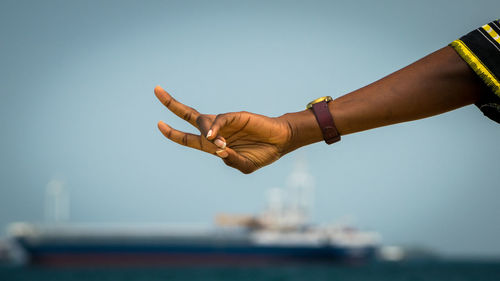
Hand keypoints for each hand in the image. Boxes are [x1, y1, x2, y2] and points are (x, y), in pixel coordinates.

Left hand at [154, 86, 309, 173]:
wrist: (280, 142)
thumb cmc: (262, 154)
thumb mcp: (244, 165)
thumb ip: (231, 160)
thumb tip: (218, 149)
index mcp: (213, 144)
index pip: (188, 138)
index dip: (173, 133)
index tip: (159, 124)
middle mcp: (216, 131)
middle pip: (189, 116)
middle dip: (172, 104)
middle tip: (156, 89)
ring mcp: (225, 122)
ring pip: (203, 121)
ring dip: (205, 133)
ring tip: (220, 144)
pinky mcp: (236, 116)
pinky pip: (220, 120)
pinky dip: (215, 128)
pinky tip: (216, 138)